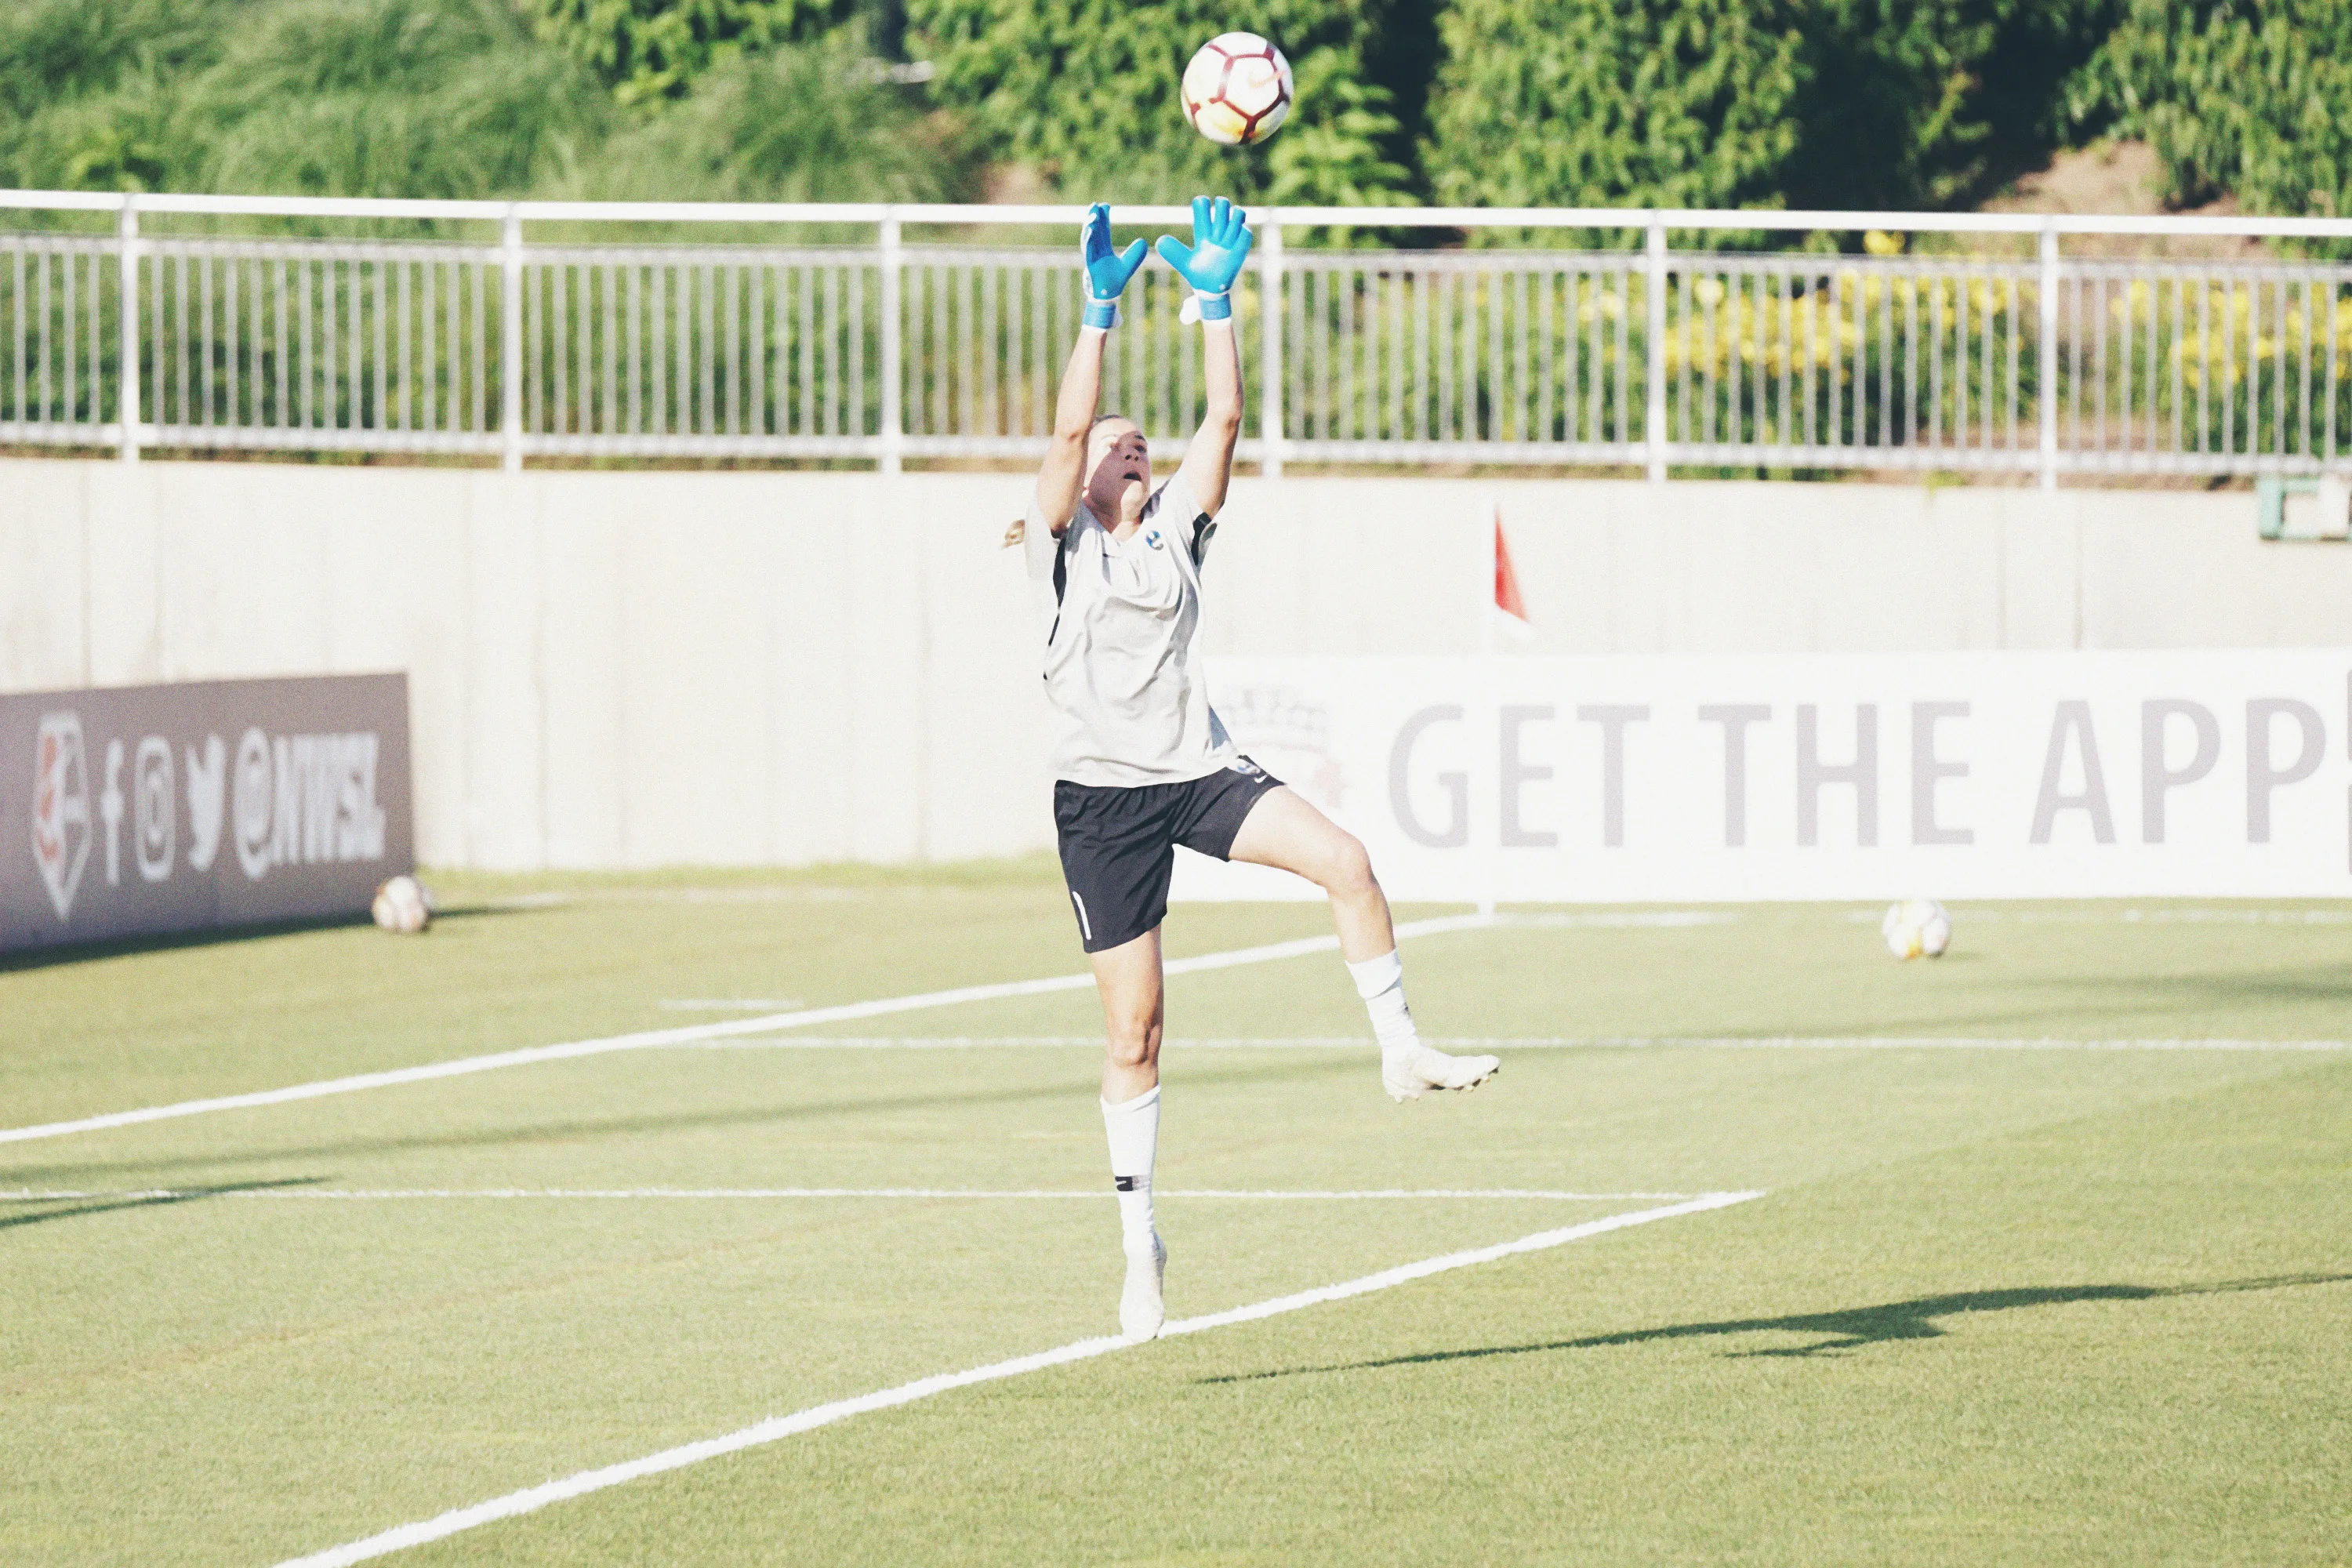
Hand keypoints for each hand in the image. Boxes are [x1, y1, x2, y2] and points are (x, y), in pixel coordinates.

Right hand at [1081, 203, 1146, 328]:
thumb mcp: (1128, 265)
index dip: (1104, 218)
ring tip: (1092, 214)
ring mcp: (1092, 257)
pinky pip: (1088, 250)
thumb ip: (1135, 254)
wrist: (1107, 296)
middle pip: (1094, 231)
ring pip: (1089, 238)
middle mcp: (1096, 251)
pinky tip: (1091, 230)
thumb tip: (1143, 241)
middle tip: (1095, 204)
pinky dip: (1089, 239)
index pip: (1103, 230)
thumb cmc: (1115, 281)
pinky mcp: (1090, 264)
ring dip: (1089, 226)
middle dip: (1094, 218)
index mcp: (1104, 249)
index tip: (1106, 205)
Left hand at [1155, 196, 1251, 320]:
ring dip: (1231, 224)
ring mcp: (1231, 236)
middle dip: (1220, 209)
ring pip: (1237, 212)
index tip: (1202, 213)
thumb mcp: (1184, 263)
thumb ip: (1173, 252)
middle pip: (1222, 203)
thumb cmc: (1198, 274)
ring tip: (1225, 240)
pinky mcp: (1242, 244)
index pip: (1202, 205)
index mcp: (1202, 230)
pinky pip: (1245, 230)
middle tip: (1215, 231)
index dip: (1202, 203)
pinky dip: (1240, 234)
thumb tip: (1159, 241)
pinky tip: (1233, 245)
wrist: (1213, 289)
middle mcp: (1217, 229)